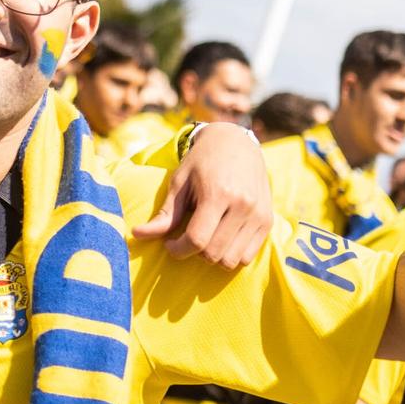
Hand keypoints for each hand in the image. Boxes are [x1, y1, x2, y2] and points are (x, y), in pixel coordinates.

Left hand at [133, 123, 272, 267]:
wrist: (237, 143)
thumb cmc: (202, 161)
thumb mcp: (179, 182)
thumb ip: (164, 213)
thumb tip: (137, 234)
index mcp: (218, 193)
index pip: (197, 239)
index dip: (178, 249)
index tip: (169, 244)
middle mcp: (242, 205)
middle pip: (213, 253)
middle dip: (193, 252)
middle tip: (186, 238)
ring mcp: (258, 214)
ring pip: (231, 261)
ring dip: (213, 256)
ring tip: (205, 236)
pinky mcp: (267, 221)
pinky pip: (247, 257)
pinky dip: (231, 255)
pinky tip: (221, 238)